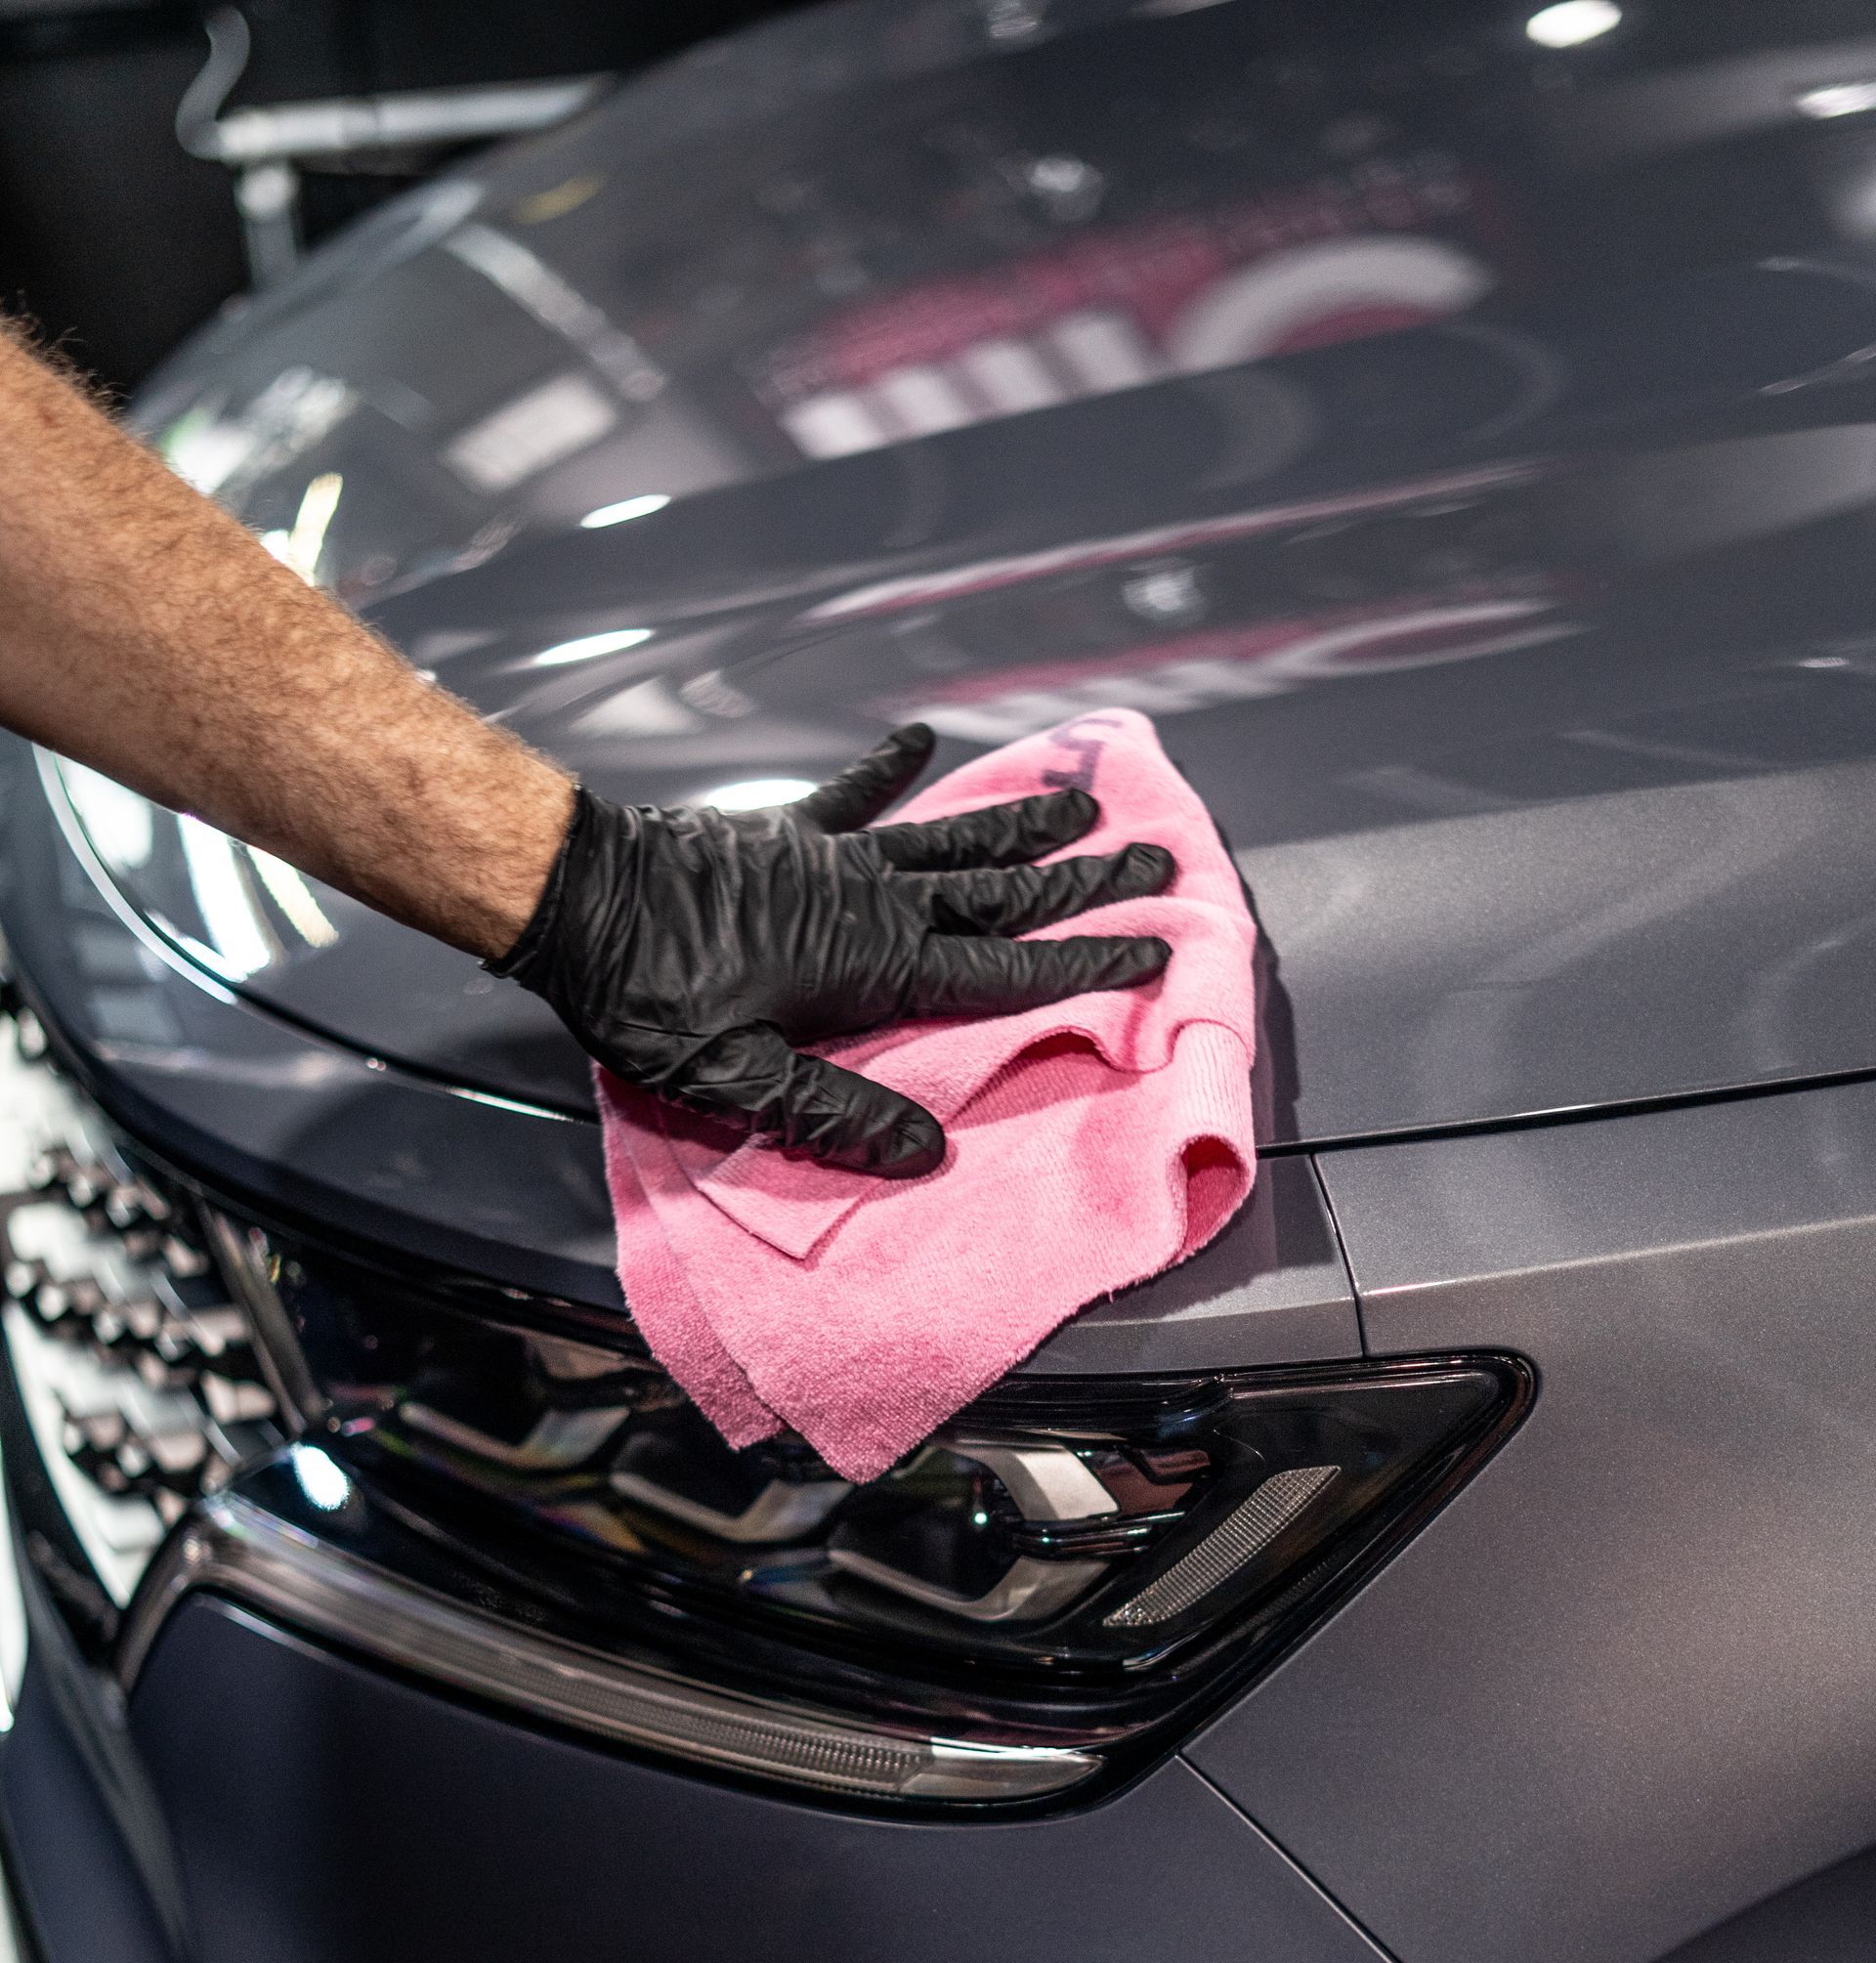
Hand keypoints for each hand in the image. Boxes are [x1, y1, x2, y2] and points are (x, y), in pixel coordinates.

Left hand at [492, 723, 1172, 1175]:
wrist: (579, 895)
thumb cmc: (648, 997)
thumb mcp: (738, 1080)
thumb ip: (835, 1114)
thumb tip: (926, 1152)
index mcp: (874, 966)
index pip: (1005, 973)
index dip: (1084, 965)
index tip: (1154, 950)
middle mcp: (871, 900)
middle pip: (1001, 894)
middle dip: (1083, 883)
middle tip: (1157, 862)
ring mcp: (832, 859)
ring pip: (950, 840)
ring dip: (1020, 824)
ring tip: (1084, 801)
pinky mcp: (784, 833)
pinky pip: (852, 796)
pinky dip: (889, 769)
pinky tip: (923, 739)